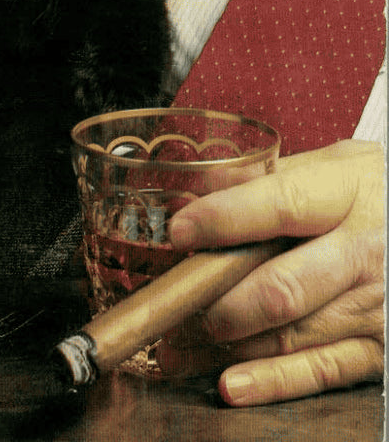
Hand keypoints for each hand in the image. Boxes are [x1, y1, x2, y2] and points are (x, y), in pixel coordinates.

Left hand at [160, 141, 383, 405]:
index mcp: (349, 192)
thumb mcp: (338, 166)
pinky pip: (320, 371)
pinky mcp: (380, 349)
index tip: (180, 231)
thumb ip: (274, 176)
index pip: (280, 206)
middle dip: (219, 301)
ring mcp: (375, 305)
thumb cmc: (376, 193)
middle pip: (281, 286)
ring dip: (227, 343)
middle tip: (179, 301)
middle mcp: (366, 251)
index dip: (225, 220)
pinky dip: (270, 381)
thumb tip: (203, 184)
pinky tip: (230, 381)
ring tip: (180, 341)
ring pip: (289, 333)